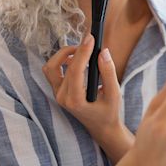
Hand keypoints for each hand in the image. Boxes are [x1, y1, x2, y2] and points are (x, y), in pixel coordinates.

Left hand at [42, 33, 133, 163]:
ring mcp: (57, 94)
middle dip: (71, 50)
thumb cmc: (109, 111)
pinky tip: (77, 60)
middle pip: (58, 66)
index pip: (74, 70)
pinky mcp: (57, 90)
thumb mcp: (114, 93)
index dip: (82, 52)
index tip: (91, 38)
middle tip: (87, 44)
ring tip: (81, 52)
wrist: (101, 127)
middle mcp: (62, 97)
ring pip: (50, 67)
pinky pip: (53, 71)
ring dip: (63, 55)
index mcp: (75, 100)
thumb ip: (109, 72)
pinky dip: (62, 61)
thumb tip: (103, 52)